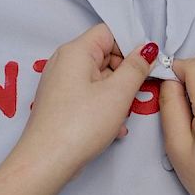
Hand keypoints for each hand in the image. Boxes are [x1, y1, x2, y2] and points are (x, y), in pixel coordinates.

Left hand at [10, 23, 158, 184]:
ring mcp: (59, 83)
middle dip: (126, 73)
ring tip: (123, 116)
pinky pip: (88, 95)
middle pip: (105, 55)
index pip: (110, 32)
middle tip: (138, 94)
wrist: (46, 162)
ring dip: (117, 94)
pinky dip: (103, 106)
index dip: (131, 46)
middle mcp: (64, 62)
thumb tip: (147, 48)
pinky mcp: (59, 103)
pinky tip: (113, 128)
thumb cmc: (81, 124)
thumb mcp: (118, 93)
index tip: (147, 66)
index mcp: (76, 51)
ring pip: (99, 78)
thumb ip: (136, 67)